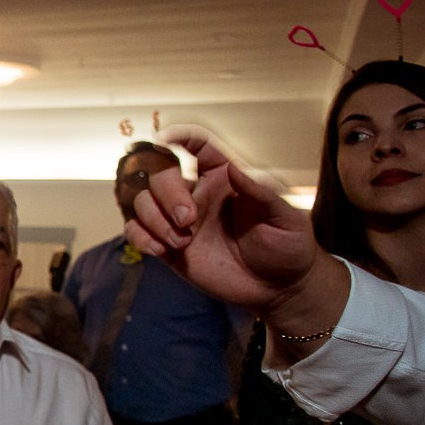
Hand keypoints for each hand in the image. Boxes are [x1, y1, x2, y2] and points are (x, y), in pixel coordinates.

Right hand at [123, 127, 326, 315]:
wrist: (278, 288)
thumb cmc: (288, 247)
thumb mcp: (286, 218)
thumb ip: (261, 193)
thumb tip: (235, 169)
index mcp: (224, 177)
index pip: (197, 146)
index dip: (179, 136)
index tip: (165, 139)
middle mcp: (197, 194)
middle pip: (160, 174)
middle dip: (167, 194)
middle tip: (187, 221)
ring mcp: (179, 221)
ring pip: (142, 201)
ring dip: (154, 219)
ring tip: (180, 242)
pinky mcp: (169, 246)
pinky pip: (136, 230)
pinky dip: (140, 236)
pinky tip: (161, 250)